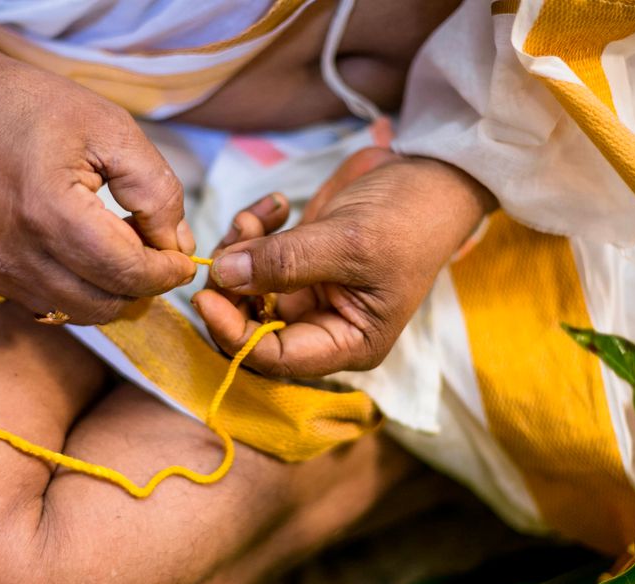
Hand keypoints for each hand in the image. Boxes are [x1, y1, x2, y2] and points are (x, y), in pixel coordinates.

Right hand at [0, 61, 195, 323]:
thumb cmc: (33, 107)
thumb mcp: (112, 129)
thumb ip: (157, 191)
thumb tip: (178, 247)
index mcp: (50, 213)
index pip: (128, 273)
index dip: (166, 273)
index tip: (183, 260)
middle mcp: (17, 254)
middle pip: (107, 303)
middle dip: (142, 285)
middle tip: (154, 249)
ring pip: (80, 313)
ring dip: (111, 291)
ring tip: (118, 246)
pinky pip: (49, 305)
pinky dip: (79, 292)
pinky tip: (84, 254)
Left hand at [192, 148, 493, 376]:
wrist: (428, 175)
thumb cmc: (408, 218)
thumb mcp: (350, 242)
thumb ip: (286, 261)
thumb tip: (223, 274)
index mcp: (347, 342)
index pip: (276, 358)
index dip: (235, 334)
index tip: (206, 297)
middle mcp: (323, 325)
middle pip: (250, 326)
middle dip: (230, 287)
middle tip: (231, 241)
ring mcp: (306, 293)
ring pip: (244, 289)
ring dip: (237, 251)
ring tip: (254, 217)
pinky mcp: (295, 261)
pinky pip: (252, 257)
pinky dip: (250, 232)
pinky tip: (272, 206)